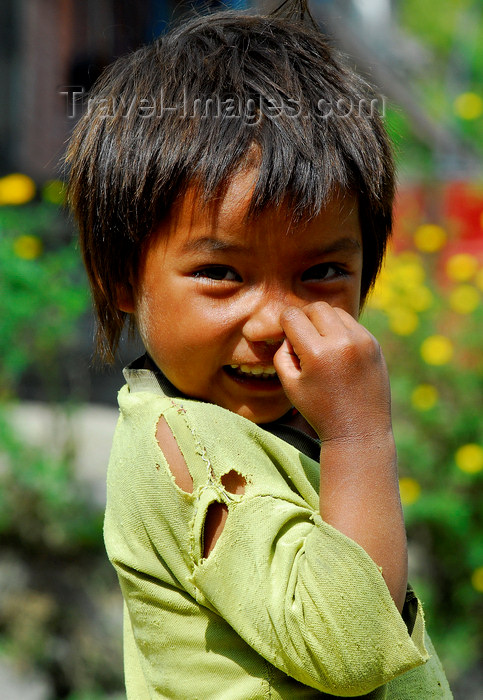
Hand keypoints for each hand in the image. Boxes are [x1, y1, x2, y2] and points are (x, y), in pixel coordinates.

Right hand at [274, 302, 391, 442]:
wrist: (359, 431)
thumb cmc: (319, 410)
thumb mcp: (289, 385)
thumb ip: (282, 353)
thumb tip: (289, 332)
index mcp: (317, 353)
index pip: (293, 316)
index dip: (284, 324)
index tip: (285, 337)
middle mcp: (342, 341)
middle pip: (316, 308)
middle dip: (304, 318)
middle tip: (301, 338)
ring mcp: (363, 341)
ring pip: (335, 312)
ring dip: (323, 322)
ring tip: (320, 345)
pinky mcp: (374, 344)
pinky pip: (352, 324)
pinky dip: (340, 331)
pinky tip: (337, 353)